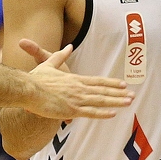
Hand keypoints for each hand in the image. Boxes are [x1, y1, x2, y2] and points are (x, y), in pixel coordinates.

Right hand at [17, 40, 131, 120]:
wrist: (27, 89)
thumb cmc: (35, 79)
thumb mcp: (49, 64)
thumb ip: (60, 56)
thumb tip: (68, 46)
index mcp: (75, 79)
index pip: (97, 81)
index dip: (111, 83)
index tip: (123, 84)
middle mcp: (78, 88)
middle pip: (103, 90)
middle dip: (119, 93)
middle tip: (133, 95)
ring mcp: (76, 99)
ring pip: (100, 101)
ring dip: (116, 101)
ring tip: (129, 102)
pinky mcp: (70, 110)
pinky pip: (90, 112)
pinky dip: (102, 113)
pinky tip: (113, 113)